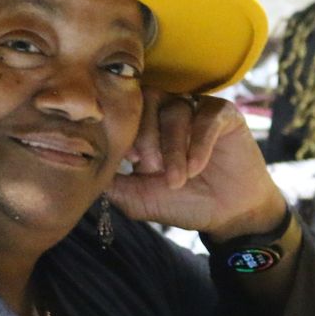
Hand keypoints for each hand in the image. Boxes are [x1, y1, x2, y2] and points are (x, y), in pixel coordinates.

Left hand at [109, 91, 284, 239]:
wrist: (229, 214)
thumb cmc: (184, 203)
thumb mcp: (140, 198)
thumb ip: (114, 184)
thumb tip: (85, 169)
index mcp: (146, 127)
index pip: (128, 110)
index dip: (125, 130)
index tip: (129, 158)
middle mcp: (169, 112)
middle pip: (149, 101)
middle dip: (146, 135)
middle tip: (151, 167)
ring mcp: (196, 110)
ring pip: (176, 110)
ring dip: (173, 147)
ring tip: (177, 179)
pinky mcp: (224, 114)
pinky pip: (206, 117)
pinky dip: (198, 143)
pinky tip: (196, 168)